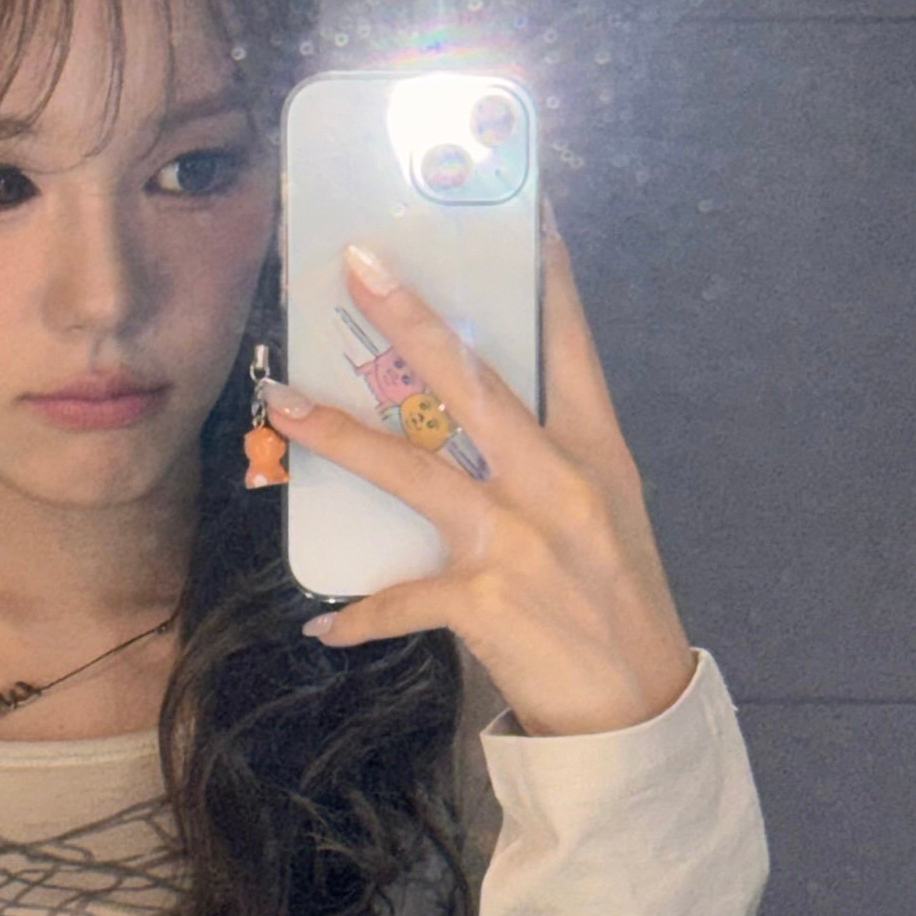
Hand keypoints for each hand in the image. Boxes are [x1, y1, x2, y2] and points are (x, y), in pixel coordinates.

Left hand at [259, 200, 696, 737]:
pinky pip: (401, 598)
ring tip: (282, 407)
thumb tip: (468, 392)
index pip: (570, 343)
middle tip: (360, 264)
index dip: (544, 273)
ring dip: (340, 437)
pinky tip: (322, 623)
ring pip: (415, 471)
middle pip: (475, 384)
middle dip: (412, 321)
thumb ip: (544, 447)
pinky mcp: (486, 601)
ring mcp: (521, 541)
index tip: (522, 208)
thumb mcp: (602, 504)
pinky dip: (360, 613)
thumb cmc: (612, 594)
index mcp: (595, 449)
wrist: (633, 707)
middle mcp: (559, 483)